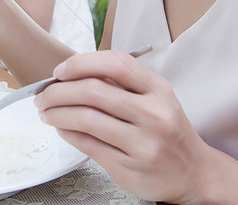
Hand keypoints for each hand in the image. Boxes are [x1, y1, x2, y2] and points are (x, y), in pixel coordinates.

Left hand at [34, 50, 212, 203]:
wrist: (194, 173)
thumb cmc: (168, 130)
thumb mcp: (156, 98)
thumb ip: (121, 84)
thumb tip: (73, 73)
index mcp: (158, 90)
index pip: (115, 63)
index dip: (81, 63)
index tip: (60, 70)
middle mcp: (153, 114)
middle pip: (93, 91)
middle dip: (58, 91)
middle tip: (44, 95)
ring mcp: (143, 143)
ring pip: (86, 119)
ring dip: (57, 113)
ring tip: (47, 112)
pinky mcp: (129, 168)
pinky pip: (87, 145)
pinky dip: (67, 133)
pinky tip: (62, 129)